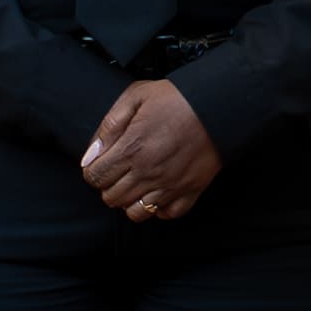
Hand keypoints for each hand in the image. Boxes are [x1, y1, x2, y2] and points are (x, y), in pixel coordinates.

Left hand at [82, 80, 221, 221]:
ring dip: (130, 200)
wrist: (218, 104)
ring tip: (135, 184)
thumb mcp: (136, 96)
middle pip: (111, 197)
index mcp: (131, 148)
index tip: (100, 164)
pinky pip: (166, 215)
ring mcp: (169, 185)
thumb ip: (109, 125)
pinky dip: (158, 209)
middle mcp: (148, 172)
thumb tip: (91, 155)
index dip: (92, 171)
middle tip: (118, 172)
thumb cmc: (177, 98)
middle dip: (108, 186)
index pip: (95, 176)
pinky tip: (158, 192)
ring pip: (135, 213)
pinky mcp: (190, 191)